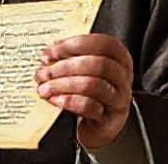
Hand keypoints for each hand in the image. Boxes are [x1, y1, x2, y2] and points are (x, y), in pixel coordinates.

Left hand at [34, 34, 133, 150]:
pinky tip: (56, 100)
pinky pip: (91, 107)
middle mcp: (123, 77)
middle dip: (66, 67)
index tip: (54, 50)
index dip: (78, 44)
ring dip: (64, 84)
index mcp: (120, 58)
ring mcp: (119, 99)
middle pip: (99, 64)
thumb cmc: (88, 90)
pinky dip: (70, 101)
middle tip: (44, 72)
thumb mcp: (83, 70)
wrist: (97, 124)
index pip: (105, 44)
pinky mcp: (110, 119)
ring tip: (45, 88)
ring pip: (94, 85)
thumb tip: (48, 55)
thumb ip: (69, 57)